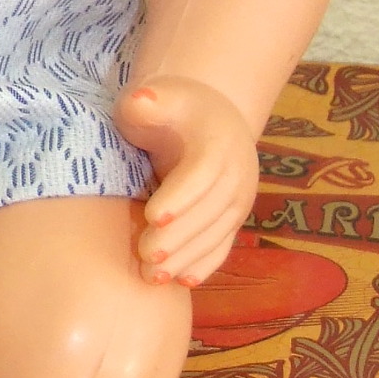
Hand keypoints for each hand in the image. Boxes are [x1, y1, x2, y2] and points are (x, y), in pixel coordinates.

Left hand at [113, 75, 260, 287]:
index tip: (151, 216)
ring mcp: (238, 199)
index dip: (179, 197)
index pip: (202, 173)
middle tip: (145, 254)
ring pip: (217, 234)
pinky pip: (223, 245)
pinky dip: (205, 264)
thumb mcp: (156, 97)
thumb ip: (146, 101)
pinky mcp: (231, 219)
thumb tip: (140, 102)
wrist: (208, 119)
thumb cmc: (170, 109)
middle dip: (178, 236)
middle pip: (210, 211)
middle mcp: (237, 173)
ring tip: (153, 275)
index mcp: (218, 140)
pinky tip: (182, 281)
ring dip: (187, 257)